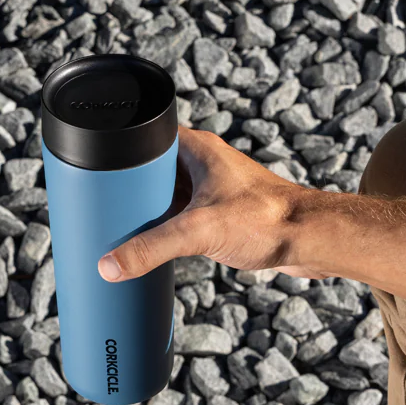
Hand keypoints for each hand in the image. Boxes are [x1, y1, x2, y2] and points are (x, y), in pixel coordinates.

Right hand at [97, 126, 333, 282]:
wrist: (311, 239)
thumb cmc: (268, 220)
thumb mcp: (199, 232)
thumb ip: (152, 248)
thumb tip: (110, 265)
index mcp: (196, 149)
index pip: (143, 139)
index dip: (118, 156)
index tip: (94, 176)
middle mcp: (203, 164)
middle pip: (150, 172)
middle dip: (129, 192)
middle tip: (103, 211)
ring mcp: (212, 188)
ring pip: (166, 196)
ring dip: (148, 213)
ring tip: (121, 230)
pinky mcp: (221, 213)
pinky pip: (182, 215)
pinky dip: (166, 228)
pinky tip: (153, 244)